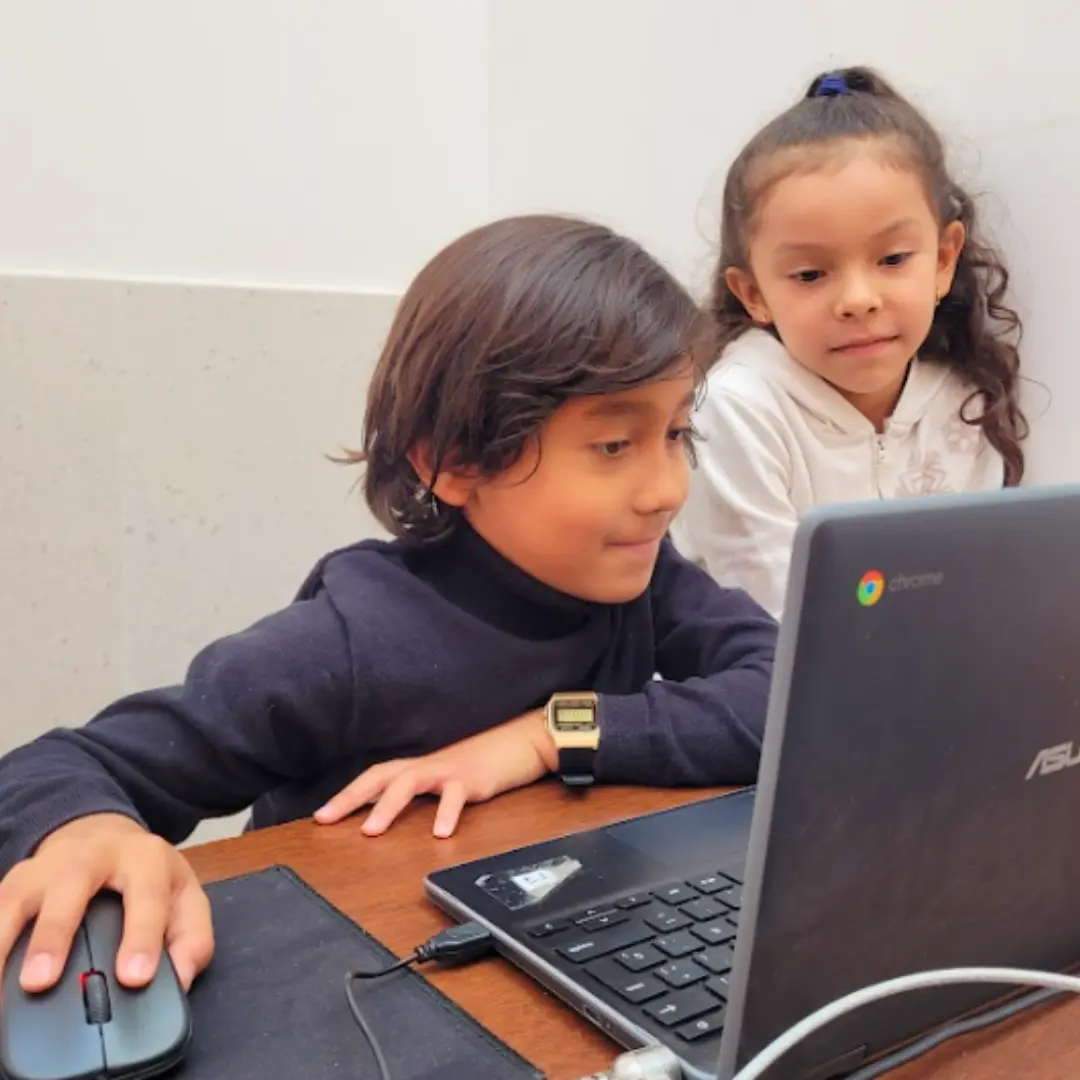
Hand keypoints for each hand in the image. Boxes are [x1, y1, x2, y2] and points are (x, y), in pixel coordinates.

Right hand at [0, 813, 213, 994]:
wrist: (105, 836)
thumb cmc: (146, 876)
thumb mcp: (183, 896)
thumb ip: (191, 936)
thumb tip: (182, 978)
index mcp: (144, 858)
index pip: (146, 895)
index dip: (142, 937)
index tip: (134, 977)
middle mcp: (92, 855)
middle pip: (71, 885)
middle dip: (55, 933)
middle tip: (42, 982)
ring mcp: (47, 866)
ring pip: (18, 895)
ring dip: (4, 940)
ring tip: (0, 988)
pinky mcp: (15, 880)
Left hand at [315, 710, 557, 837]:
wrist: (522, 742)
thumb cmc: (484, 765)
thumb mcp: (448, 782)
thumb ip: (425, 795)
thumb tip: (396, 815)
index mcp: (420, 769)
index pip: (375, 778)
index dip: (347, 795)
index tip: (321, 817)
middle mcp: (428, 766)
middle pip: (381, 775)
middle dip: (351, 797)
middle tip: (326, 819)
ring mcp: (449, 770)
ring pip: (410, 781)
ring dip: (388, 806)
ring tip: (372, 831)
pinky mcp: (473, 778)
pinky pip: (456, 795)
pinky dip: (446, 813)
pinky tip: (440, 833)